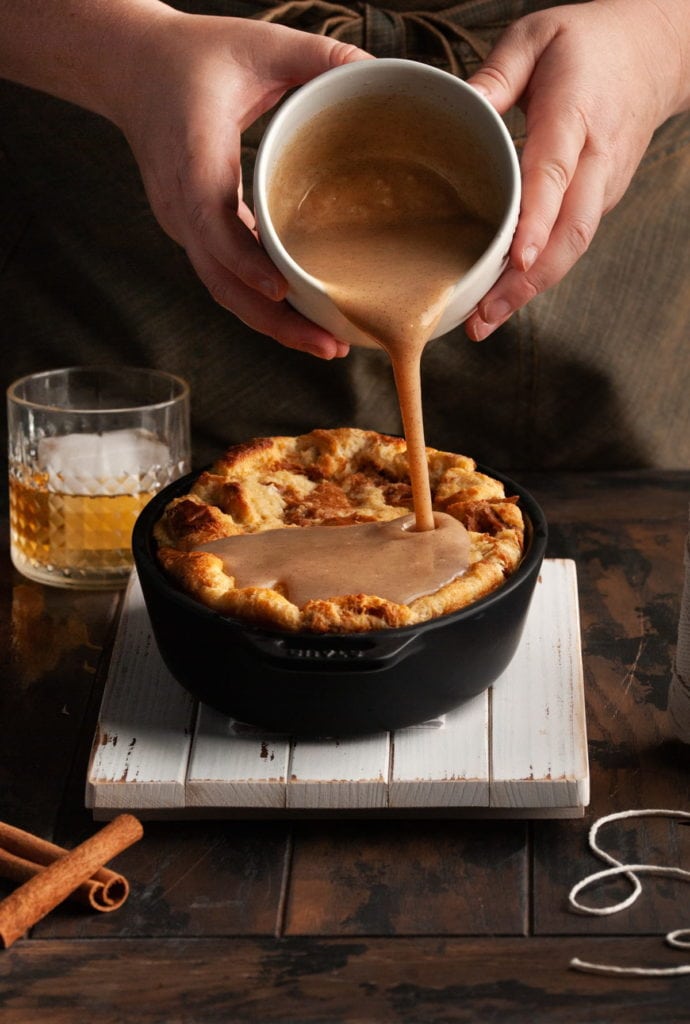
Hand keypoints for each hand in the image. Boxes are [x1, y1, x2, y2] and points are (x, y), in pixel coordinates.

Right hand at [111, 11, 369, 357]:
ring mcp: (182, 224)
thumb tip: (375, 67)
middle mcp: (180, 204)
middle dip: (274, 321)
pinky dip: (261, 303)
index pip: (212, 224)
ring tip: (325, 344)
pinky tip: (302, 317)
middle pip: (222, 281)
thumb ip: (314, 55)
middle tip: (329, 345)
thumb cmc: (187, 57)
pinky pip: (226, 277)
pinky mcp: (192, 232)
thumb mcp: (254, 43)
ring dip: (272, 324)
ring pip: (224, 290)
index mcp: (192, 158)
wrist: (128, 68)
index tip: (280, 290)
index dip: (245, 262)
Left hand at [464, 0, 689, 340]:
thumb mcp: (535, 36)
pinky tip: (503, 296)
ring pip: (572, 247)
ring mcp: (603, 184)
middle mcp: (596, 157)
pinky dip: (539, 274)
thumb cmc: (586, 45)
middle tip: (483, 317)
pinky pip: (570, 243)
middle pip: (570, 230)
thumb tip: (460, 107)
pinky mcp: (600, 201)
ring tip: (484, 321)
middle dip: (528, 281)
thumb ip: (497, 73)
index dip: (537, 219)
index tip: (517, 258)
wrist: (652, 53)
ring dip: (530, 289)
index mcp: (575, 111)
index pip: (555, 171)